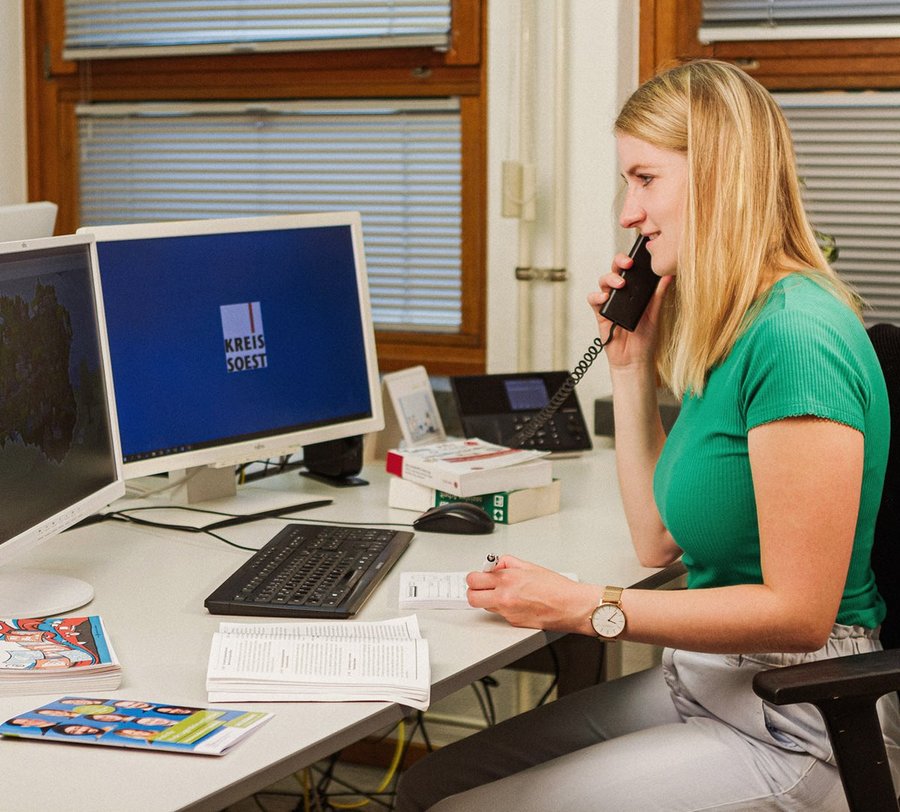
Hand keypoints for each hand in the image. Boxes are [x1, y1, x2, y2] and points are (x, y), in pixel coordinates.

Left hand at [465, 555, 599, 633]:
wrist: (571, 607)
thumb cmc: (557, 588)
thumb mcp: (530, 566)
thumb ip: (508, 563)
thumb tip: (495, 564)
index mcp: (507, 579)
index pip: (473, 579)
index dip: (475, 577)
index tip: (480, 575)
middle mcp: (504, 597)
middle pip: (472, 597)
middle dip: (475, 591)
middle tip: (483, 586)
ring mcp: (508, 612)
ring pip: (485, 606)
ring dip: (489, 599)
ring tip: (504, 593)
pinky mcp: (513, 623)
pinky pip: (500, 614)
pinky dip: (504, 608)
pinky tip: (517, 602)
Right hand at [586, 252, 672, 368]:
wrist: (635, 359)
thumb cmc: (645, 338)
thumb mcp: (655, 313)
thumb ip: (659, 294)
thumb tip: (669, 275)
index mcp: (635, 292)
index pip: (631, 270)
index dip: (632, 260)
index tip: (640, 257)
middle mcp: (621, 294)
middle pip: (616, 271)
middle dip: (619, 263)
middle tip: (628, 264)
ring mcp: (610, 303)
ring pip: (603, 282)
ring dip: (610, 279)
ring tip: (620, 284)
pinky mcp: (600, 314)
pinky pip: (594, 300)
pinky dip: (597, 296)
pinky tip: (605, 298)